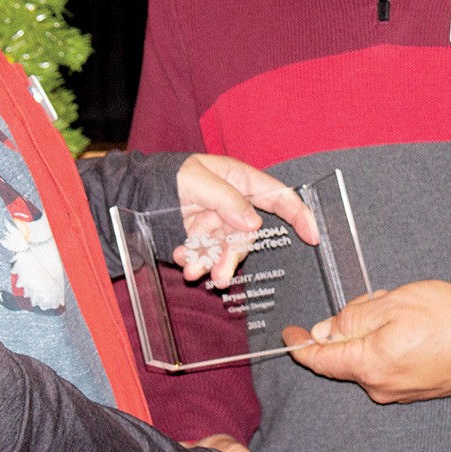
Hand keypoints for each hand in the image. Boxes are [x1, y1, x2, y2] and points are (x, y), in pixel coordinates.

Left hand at [175, 154, 318, 286]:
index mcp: (240, 180)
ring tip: (192, 273)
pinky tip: (181, 259)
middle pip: (247, 236)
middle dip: (233, 258)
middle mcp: (234, 205)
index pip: (278, 197)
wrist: (137, 191)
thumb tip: (253, 223)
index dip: (300, 215)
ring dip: (212, 264)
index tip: (313, 237)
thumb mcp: (197, 179)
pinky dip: (195, 261)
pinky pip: (207, 255)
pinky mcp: (203, 238)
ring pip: (227, 251)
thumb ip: (227, 199)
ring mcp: (218, 223)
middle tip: (220, 277)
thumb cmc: (170, 174)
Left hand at [283, 280, 450, 403]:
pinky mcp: (414, 389)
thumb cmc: (447, 319)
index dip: (300, 346)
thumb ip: (352, 317)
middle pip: (345, 354)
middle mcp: (380, 386)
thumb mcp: (391, 304)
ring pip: (367, 356)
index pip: (321, 360)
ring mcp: (399, 391)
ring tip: (402, 310)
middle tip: (376, 302)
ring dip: (373, 331)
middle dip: (351, 325)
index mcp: (369, 366)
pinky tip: (411, 326)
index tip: (288, 334)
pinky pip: (387, 363)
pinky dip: (388, 343)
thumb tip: (325, 331)